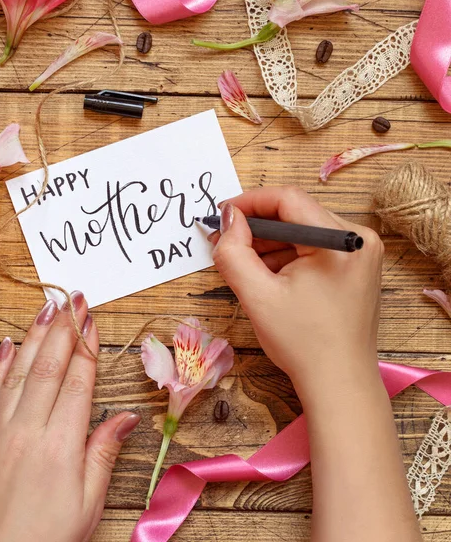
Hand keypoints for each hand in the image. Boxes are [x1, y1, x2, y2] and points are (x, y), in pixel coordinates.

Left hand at [0, 292, 139, 541]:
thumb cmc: (50, 536)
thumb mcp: (89, 500)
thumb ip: (104, 451)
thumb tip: (129, 417)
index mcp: (61, 444)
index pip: (77, 381)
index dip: (87, 346)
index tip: (93, 320)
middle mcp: (26, 430)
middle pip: (48, 366)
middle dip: (65, 328)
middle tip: (75, 299)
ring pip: (17, 371)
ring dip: (34, 335)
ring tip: (48, 308)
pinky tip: (6, 344)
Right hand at [211, 187, 383, 399]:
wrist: (339, 384)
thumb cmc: (302, 343)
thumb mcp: (257, 296)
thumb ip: (234, 252)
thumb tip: (228, 218)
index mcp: (341, 241)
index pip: (288, 199)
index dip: (250, 202)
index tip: (222, 215)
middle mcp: (358, 239)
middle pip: (296, 214)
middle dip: (257, 226)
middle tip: (226, 241)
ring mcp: (360, 254)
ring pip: (302, 231)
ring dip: (270, 243)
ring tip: (244, 263)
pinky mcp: (356, 268)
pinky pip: (313, 248)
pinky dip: (287, 256)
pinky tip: (267, 276)